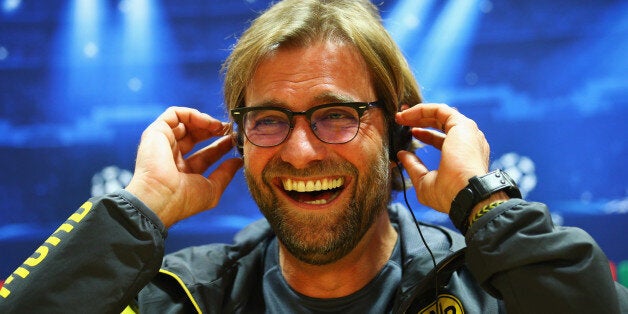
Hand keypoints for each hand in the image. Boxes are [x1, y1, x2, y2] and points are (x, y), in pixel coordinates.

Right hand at [125, 106, 242, 226]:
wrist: (160, 198)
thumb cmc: (184, 199)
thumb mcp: (212, 189)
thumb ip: (226, 173)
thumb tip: (239, 162)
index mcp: (183, 172)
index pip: (205, 154)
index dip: (221, 146)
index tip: (235, 141)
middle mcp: (172, 156)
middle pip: (196, 136)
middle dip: (214, 130)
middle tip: (230, 130)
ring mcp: (163, 143)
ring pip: (186, 123)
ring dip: (206, 121)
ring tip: (220, 127)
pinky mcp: (156, 132)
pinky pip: (174, 114)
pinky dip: (193, 114)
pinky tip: (208, 123)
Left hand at [395, 103, 489, 213]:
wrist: (466, 195)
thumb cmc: (449, 194)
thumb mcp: (425, 181)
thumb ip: (414, 166)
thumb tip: (402, 154)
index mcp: (462, 155)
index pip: (441, 139)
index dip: (423, 134)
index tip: (407, 133)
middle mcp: (467, 141)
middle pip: (440, 123)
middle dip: (419, 120)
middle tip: (400, 120)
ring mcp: (466, 132)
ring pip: (440, 114)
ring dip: (418, 113)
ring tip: (400, 116)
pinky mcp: (462, 125)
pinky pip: (440, 110)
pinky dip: (422, 109)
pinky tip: (407, 115)